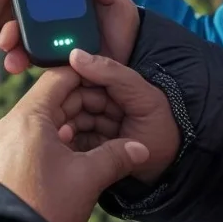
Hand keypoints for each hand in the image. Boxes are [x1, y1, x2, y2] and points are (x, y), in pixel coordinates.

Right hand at [0, 0, 140, 73]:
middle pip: (22, 16)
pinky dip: (19, 59)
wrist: (130, 64)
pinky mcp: (52, 61)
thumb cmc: (124, 29)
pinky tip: (16, 64)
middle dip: (9, 24)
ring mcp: (50, 39)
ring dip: (11, 43)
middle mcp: (53, 18)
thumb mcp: (117, 0)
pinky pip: (31, 58)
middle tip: (6, 36)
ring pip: (21, 37)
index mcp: (65, 0)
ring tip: (10, 52)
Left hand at [0, 67, 149, 221]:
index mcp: (29, 116)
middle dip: (88, 103)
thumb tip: (141, 148)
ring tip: (107, 131)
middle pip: (56, 97)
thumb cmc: (43, 205)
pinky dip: (65, 137)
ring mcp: (13, 140)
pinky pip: (42, 135)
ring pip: (51, 118)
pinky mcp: (15, 157)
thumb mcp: (86, 178)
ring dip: (79, 122)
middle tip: (116, 109)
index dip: (86, 75)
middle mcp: (16, 122)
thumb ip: (116, 156)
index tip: (110, 80)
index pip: (58, 78)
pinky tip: (86, 149)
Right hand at [63, 50, 179, 184]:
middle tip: (56, 123)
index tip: (52, 92)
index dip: (65, 82)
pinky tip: (65, 147)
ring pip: (68, 121)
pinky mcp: (91, 145)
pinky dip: (68, 143)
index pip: (80, 77)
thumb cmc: (162, 128)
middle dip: (62, 110)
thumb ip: (112, 73)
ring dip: (63, 128)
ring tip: (61, 138)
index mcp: (111, 85)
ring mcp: (95, 125)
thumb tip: (75, 54)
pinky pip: (72, 140)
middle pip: (71, 101)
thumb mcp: (142, 96)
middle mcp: (100, 102)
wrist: (171, 167)